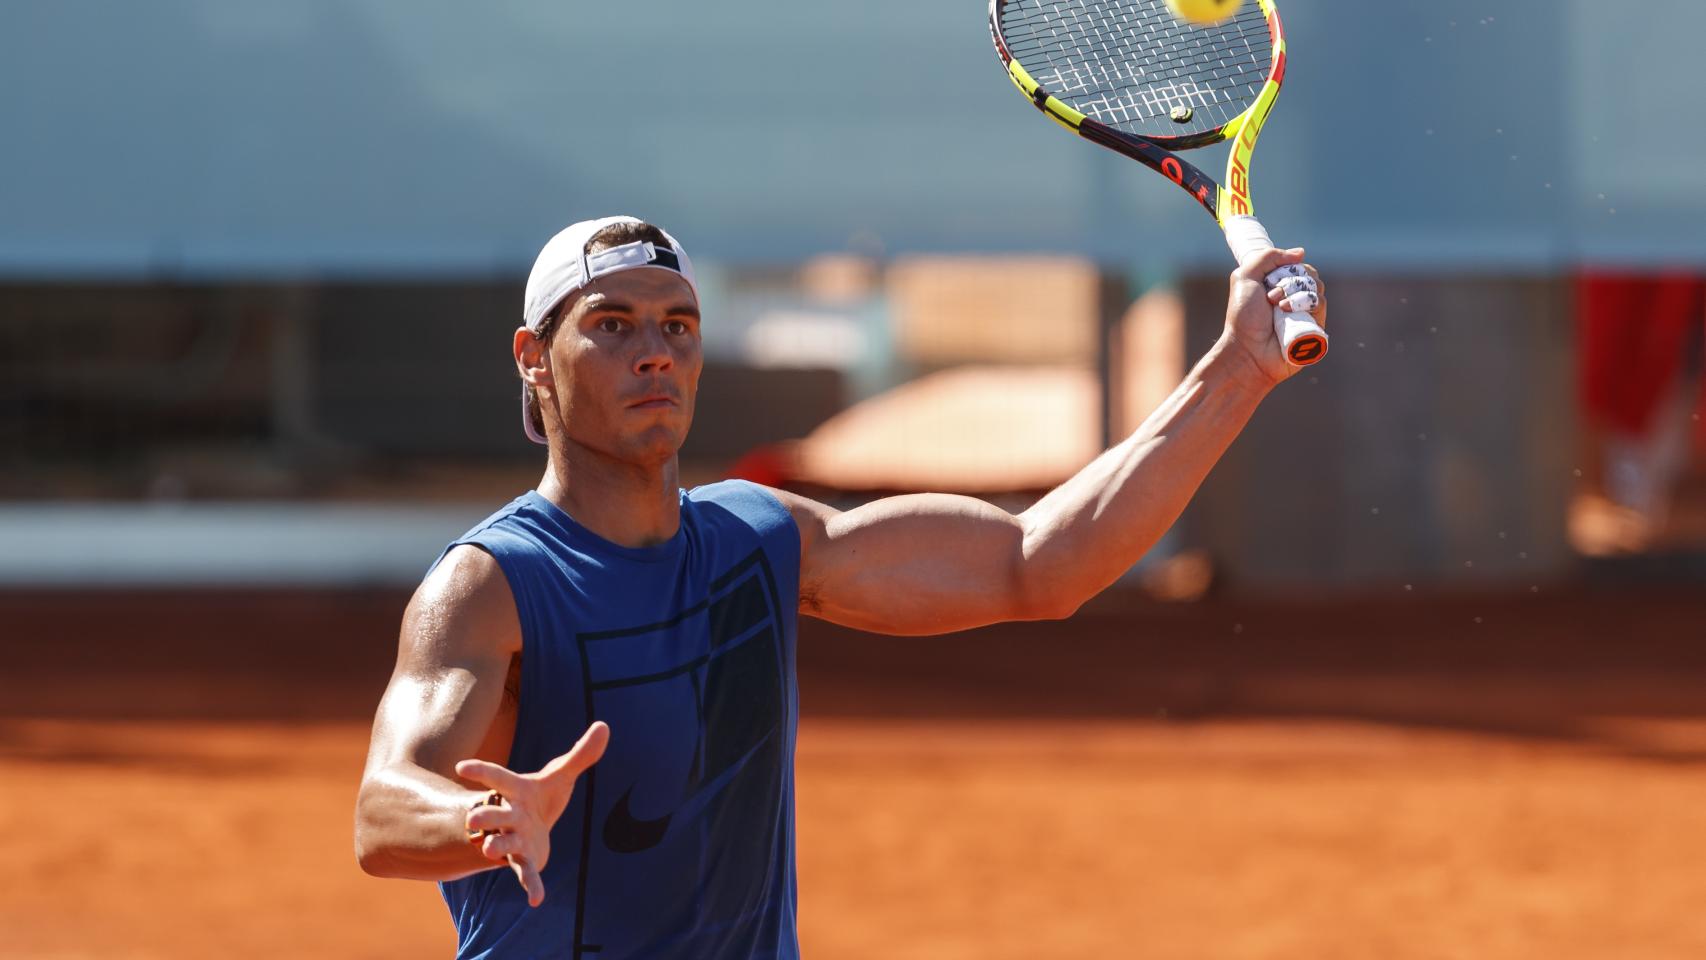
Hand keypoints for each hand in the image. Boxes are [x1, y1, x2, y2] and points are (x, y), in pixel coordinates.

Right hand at [456, 721, 609, 906]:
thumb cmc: (541, 797)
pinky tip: (537, 900)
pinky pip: (525, 874)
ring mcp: (514, 838)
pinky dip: (532, 886)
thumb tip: (604, 726)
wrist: (532, 828)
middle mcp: (510, 815)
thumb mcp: (561, 775)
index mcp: (517, 791)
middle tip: (473, 820)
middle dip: (483, 816)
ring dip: (496, 846)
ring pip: (501, 843)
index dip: (481, 771)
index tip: (461, 766)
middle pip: (493, 814)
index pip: (498, 777)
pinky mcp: (524, 859)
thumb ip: (581, 754)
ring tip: (490, 850)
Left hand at [1221, 246, 1327, 385]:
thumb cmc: (1243, 318)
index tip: (1268, 281)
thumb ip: (1267, 257)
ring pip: (1317, 285)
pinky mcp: (1316, 326)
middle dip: (1289, 281)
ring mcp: (1307, 311)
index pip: (1298, 265)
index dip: (1286, 268)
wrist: (1247, 350)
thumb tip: (1301, 252)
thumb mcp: (1245, 277)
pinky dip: (1304, 302)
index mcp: (1281, 286)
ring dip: (1294, 292)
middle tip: (1270, 297)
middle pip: (1309, 273)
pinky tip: (1287, 311)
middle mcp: (1296, 297)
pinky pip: (1321, 302)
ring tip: (1277, 307)